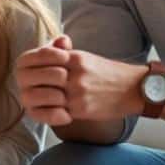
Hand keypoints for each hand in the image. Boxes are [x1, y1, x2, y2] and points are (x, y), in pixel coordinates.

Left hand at [18, 35, 142, 124]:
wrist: (135, 88)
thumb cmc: (108, 73)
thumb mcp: (86, 58)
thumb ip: (64, 56)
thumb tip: (43, 52)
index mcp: (74, 58)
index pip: (41, 57)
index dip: (31, 64)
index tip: (28, 71)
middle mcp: (74, 73)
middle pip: (38, 77)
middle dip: (31, 84)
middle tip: (29, 88)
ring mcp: (77, 91)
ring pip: (45, 96)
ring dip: (41, 99)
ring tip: (41, 101)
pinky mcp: (82, 108)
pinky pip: (56, 112)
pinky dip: (51, 113)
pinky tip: (54, 111)